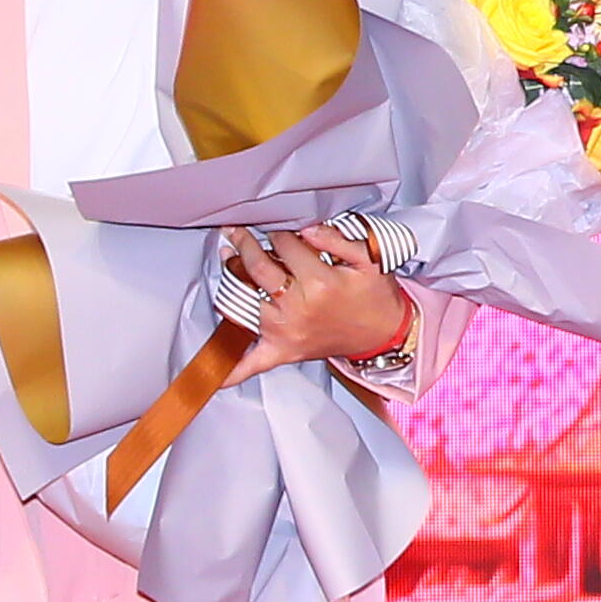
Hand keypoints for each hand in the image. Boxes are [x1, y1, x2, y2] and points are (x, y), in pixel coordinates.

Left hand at [220, 221, 415, 373]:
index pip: (286, 246)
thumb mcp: (371, 260)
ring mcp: (286, 331)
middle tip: (239, 232)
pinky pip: (252, 363)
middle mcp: (298, 308)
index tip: (282, 230)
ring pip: (246, 299)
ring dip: (233, 278)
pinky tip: (215, 373)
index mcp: (320, 283)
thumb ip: (340, 240)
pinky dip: (232, 370)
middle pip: (259, 267)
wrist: (385, 334)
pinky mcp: (283, 351)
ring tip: (228, 257)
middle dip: (247, 244)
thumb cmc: (375, 297)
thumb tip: (308, 229)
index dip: (282, 232)